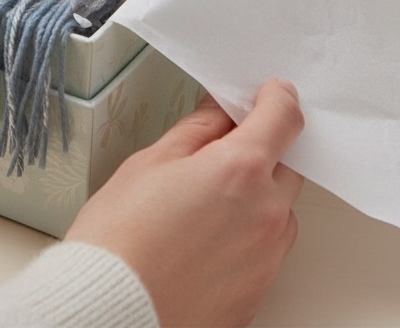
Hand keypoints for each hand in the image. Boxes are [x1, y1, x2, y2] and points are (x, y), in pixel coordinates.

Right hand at [65, 79, 303, 326]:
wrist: (114, 310)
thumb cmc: (120, 240)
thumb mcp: (149, 162)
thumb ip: (195, 131)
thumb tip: (218, 112)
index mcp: (240, 170)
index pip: (284, 118)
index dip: (277, 97)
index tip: (270, 92)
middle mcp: (267, 213)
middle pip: (285, 164)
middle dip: (259, 151)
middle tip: (215, 152)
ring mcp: (268, 257)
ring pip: (277, 210)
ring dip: (253, 197)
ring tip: (198, 206)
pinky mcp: (260, 291)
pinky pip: (265, 248)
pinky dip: (244, 235)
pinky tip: (200, 238)